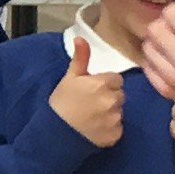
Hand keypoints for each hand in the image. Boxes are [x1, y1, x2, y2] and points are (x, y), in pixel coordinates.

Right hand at [50, 31, 124, 147]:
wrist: (54, 134)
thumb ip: (80, 58)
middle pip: (119, 95)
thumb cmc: (61, 103)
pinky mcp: (115, 135)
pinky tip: (96, 129)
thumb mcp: (69, 78)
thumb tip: (81, 38)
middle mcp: (112, 100)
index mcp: (102, 83)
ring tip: (93, 118)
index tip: (93, 90)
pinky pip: (118, 128)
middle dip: (109, 97)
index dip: (105, 84)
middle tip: (92, 104)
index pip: (116, 79)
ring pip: (119, 111)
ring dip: (110, 113)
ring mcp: (115, 119)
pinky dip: (110, 129)